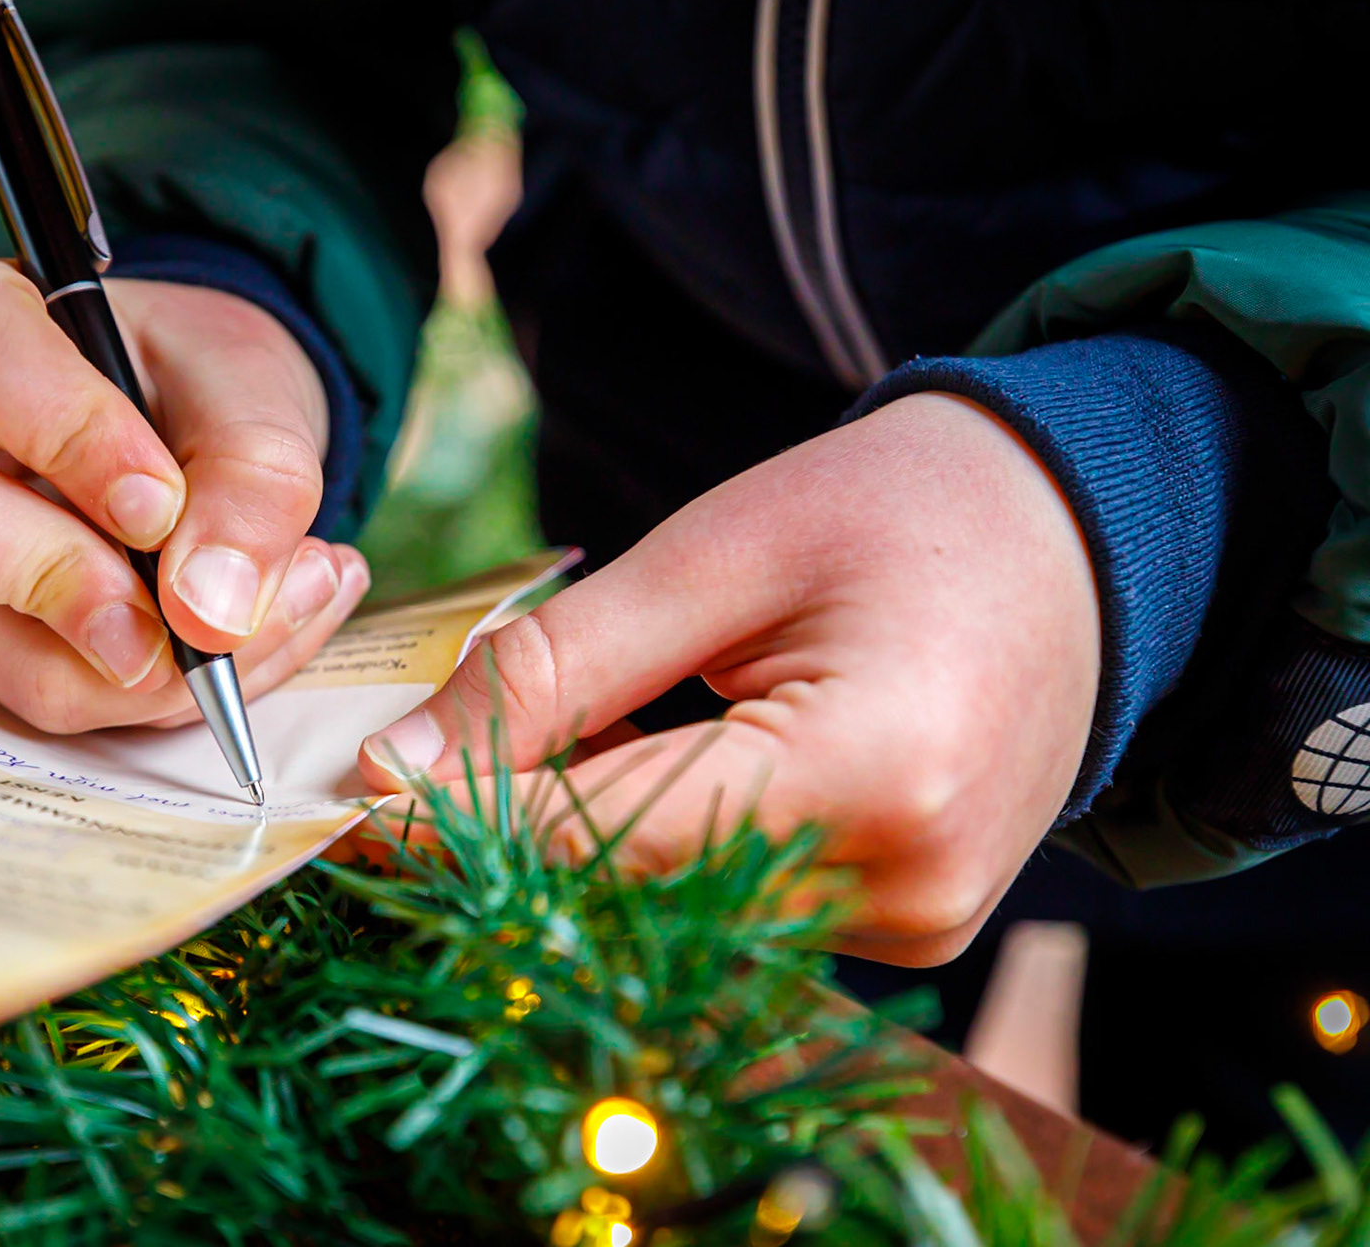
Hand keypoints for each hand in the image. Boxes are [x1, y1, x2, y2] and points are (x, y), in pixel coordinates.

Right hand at [0, 260, 369, 730]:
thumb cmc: (201, 379)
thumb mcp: (253, 393)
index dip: (64, 434)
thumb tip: (209, 616)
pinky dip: (181, 686)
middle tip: (185, 603)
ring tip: (293, 595)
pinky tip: (264, 627)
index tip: (160, 500)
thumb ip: (251, 478)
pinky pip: (65, 695)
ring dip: (164, 664)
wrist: (211, 423)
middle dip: (58, 579)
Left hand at [357, 394, 1100, 966]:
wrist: (1084, 536)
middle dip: (510, 829)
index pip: (602, 841)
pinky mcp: (908, 925)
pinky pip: (731, 905)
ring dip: (587, 834)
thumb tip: (403, 767)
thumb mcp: (716, 553)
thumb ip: (555, 668)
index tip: (351, 797)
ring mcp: (915, 923)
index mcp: (872, 772)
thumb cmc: (907, 508)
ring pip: (671, 910)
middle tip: (426, 752)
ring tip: (584, 720)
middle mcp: (904, 885)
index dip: (457, 824)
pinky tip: (658, 754)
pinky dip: (660, 843)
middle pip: (629, 895)